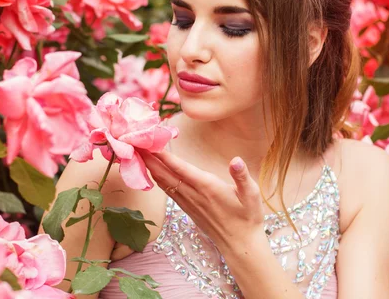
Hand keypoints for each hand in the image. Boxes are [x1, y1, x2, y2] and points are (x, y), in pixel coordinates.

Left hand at [139, 149, 266, 253]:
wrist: (240, 244)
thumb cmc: (248, 218)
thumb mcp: (252, 195)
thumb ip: (242, 176)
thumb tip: (236, 160)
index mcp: (208, 187)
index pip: (180, 168)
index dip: (164, 155)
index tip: (151, 143)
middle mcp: (194, 194)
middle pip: (165, 174)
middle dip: (150, 158)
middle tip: (136, 143)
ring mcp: (189, 203)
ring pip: (164, 183)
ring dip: (151, 168)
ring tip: (140, 153)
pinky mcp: (188, 209)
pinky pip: (168, 191)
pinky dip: (158, 179)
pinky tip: (153, 173)